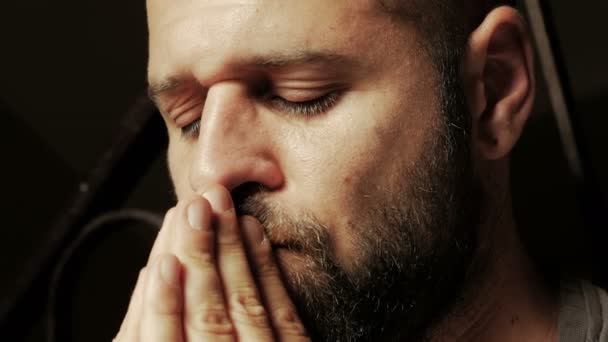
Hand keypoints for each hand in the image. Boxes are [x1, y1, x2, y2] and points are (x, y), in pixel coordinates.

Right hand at [113, 185, 309, 340]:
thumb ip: (164, 331)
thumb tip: (152, 278)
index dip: (162, 306)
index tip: (158, 263)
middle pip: (210, 317)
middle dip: (199, 259)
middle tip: (193, 206)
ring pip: (247, 307)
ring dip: (233, 254)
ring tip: (220, 209)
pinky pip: (286, 314)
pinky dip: (269, 272)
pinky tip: (256, 235)